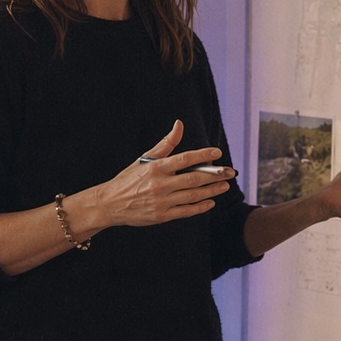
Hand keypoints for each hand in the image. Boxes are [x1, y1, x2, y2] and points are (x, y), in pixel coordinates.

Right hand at [93, 120, 235, 228]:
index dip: (203, 155)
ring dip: (211, 190)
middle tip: (230, 172)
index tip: (217, 153)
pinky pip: (186, 211)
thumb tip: (179, 125)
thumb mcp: (145, 159)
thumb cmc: (128, 179)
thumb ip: (165, 144)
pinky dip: (200, 207)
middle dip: (215, 175)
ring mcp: (162, 202)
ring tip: (224, 186)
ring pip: (193, 195)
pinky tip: (210, 202)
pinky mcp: (162, 216)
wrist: (110, 204)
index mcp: (156, 168)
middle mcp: (160, 184)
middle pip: (194, 178)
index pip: (184, 159)